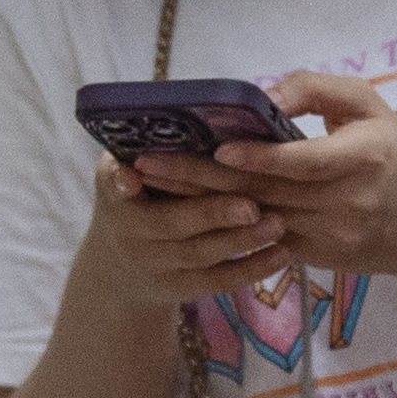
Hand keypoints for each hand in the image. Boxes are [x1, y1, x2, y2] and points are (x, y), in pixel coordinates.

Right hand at [80, 156, 285, 315]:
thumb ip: (147, 147)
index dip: (121, 181)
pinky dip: (251, 268)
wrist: (121, 269)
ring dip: (240, 240)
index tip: (131, 177)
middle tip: (251, 204)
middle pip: (170, 223)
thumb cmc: (138, 198)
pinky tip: (282, 253)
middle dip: (211, 214)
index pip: (113, 183)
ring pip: (200, 255)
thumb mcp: (126, 169)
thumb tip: (187, 109)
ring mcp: (156, 264)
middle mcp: (130, 231)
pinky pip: (218, 280)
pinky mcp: (181, 288)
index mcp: (116, 190)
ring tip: (277, 223)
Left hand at [145, 71, 396, 277]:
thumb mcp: (369, 104)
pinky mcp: (314, 257)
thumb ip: (316, 88)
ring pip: (253, 222)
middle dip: (201, 179)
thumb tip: (262, 94)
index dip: (260, 158)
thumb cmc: (393, 153)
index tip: (218, 149)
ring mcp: (328, 237)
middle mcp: (345, 202)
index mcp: (363, 157)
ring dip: (198, 206)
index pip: (304, 162)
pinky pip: (259, 244)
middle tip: (149, 163)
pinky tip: (180, 215)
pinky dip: (218, 229)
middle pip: (264, 192)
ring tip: (151, 187)